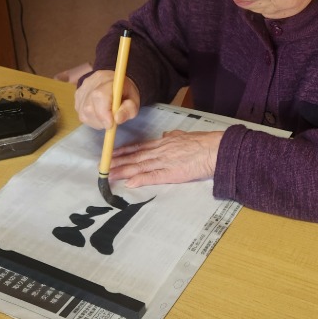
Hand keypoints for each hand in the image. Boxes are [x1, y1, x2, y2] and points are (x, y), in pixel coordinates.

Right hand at [75, 70, 140, 128]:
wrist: (116, 82)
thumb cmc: (126, 93)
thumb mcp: (134, 101)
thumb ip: (129, 109)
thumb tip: (117, 119)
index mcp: (108, 80)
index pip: (99, 96)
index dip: (103, 113)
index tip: (111, 124)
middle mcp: (91, 83)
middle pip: (89, 107)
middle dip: (100, 120)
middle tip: (110, 122)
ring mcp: (82, 89)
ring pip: (83, 112)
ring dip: (95, 121)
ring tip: (105, 117)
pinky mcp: (77, 96)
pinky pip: (80, 112)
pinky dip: (90, 118)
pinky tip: (98, 114)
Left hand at [108, 129, 223, 186]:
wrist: (214, 149)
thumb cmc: (203, 142)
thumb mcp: (185, 135)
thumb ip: (174, 137)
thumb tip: (166, 135)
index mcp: (164, 143)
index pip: (140, 147)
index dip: (124, 151)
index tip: (112, 154)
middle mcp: (160, 151)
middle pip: (135, 157)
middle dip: (118, 162)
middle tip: (102, 166)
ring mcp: (165, 162)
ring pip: (139, 166)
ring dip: (123, 171)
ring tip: (109, 175)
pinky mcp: (171, 173)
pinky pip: (153, 176)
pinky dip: (140, 179)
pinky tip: (129, 183)